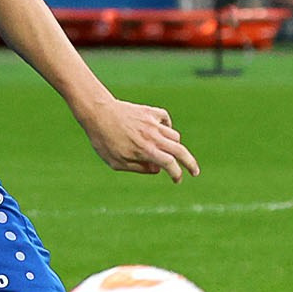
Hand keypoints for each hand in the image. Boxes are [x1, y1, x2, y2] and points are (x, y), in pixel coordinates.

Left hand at [76, 96, 199, 180]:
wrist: (97, 113)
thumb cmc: (103, 140)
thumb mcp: (116, 162)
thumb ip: (138, 168)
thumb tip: (157, 170)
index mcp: (145, 150)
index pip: (169, 164)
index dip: (177, 174)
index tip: (177, 180)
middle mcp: (153, 136)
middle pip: (180, 150)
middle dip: (190, 163)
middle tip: (195, 172)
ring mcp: (152, 123)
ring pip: (174, 136)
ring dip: (176, 146)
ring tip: (169, 152)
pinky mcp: (149, 111)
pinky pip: (166, 119)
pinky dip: (168, 127)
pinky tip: (162, 131)